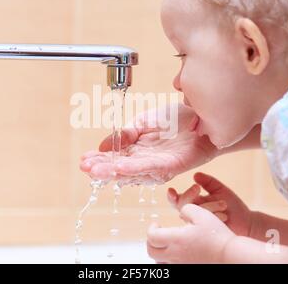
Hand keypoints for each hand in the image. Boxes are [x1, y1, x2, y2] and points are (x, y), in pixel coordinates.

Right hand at [80, 104, 217, 184]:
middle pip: (119, 168)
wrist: (203, 116)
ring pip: (131, 171)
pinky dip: (133, 168)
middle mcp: (145, 161)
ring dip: (112, 171)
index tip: (84, 159)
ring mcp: (157, 165)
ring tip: (96, 169)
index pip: (113, 157)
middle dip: (101, 168)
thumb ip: (125, 132)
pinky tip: (119, 167)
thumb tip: (104, 144)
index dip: (99, 159)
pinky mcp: (171, 165)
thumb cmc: (177, 120)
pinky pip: (150, 168)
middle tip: (85, 167)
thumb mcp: (144, 121)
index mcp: (136, 150)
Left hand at [146, 204, 234, 262]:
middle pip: (151, 251)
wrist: (230, 255)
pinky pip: (170, 268)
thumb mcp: (201, 214)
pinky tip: (176, 254)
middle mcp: (175, 255)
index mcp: (176, 239)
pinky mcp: (188, 270)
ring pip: (159, 262)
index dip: (151, 228)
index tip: (157, 223)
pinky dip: (168, 261)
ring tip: (166, 244)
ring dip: (159, 252)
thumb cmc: (217, 235)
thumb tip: (181, 211)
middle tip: (158, 233)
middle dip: (151, 240)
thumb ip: (186, 208)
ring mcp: (181, 265)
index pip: (152, 236)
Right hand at [167, 172, 252, 236]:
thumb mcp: (220, 189)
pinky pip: (202, 224)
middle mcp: (193, 213)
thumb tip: (195, 175)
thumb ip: (208, 182)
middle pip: (182, 205)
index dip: (172, 196)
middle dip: (188, 196)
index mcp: (194, 202)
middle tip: (197, 188)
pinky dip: (214, 217)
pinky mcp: (205, 233)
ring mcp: (198, 224)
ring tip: (224, 205)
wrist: (246, 222)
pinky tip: (224, 215)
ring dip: (209, 207)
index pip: (177, 199)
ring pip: (194, 214)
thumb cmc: (232, 206)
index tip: (171, 190)